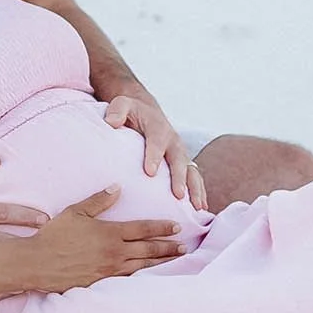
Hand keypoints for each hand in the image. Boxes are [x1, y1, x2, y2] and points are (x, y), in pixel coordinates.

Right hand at [24, 186, 184, 291]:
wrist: (38, 263)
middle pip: (149, 250)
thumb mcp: (76, 212)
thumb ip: (98, 200)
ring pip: (143, 266)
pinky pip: (128, 280)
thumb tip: (117, 187)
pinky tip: (150, 276)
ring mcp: (109, 270)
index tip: (176, 227)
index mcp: (110, 233)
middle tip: (184, 247)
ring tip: (176, 261)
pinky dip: (143, 277)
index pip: (143, 229)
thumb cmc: (54, 236)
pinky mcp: (102, 283)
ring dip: (161, 263)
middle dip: (168, 248)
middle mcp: (114, 252)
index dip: (162, 228)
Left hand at [103, 92, 202, 207]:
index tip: (150, 173)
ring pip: (191, 171)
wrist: (147, 111)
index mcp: (158, 128)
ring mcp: (181, 153)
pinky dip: (199, 191)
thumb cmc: (132, 111)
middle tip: (178, 195)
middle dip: (179, 178)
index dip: (154, 156)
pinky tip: (200, 208)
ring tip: (197, 207)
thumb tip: (112, 123)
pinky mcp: (183, 163)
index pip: (156, 142)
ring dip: (195, 189)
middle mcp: (174, 141)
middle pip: (179, 160)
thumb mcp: (122, 104)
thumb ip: (117, 111)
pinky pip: (194, 178)